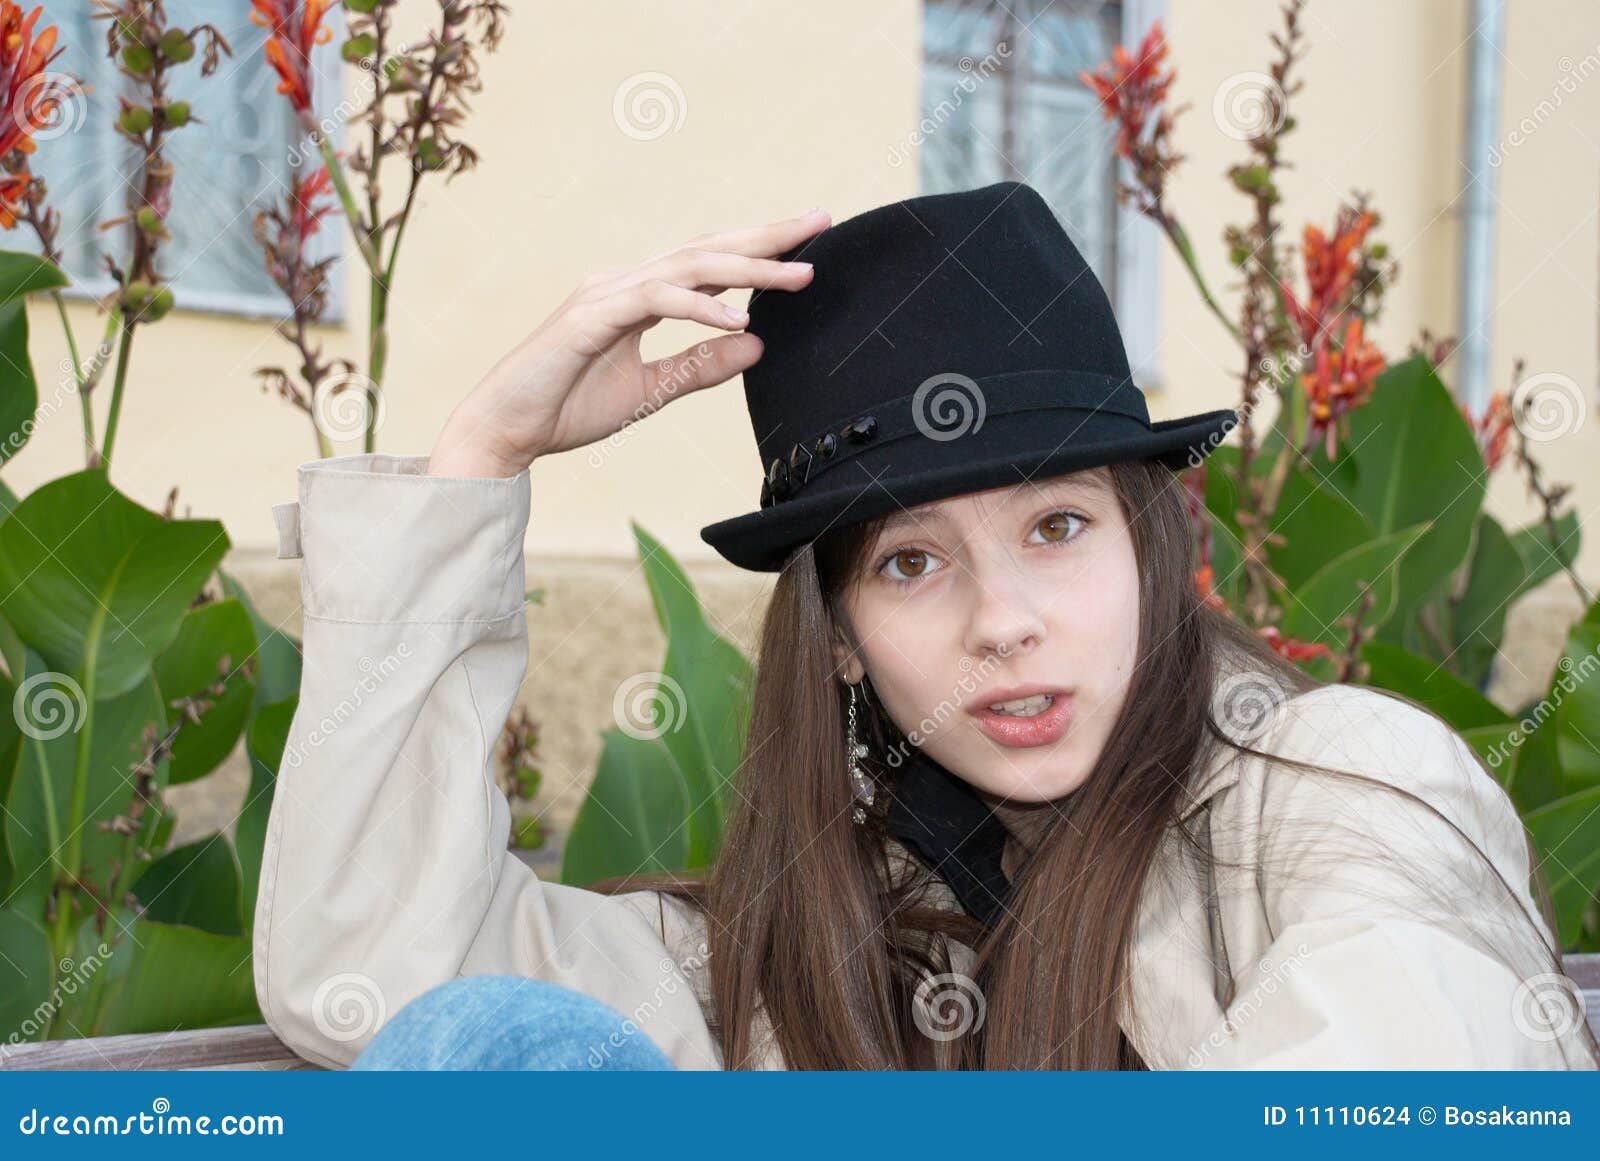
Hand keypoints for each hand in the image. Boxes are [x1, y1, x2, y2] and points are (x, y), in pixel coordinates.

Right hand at [427, 208, 829, 476]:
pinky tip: (736, 318)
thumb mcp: (650, 392)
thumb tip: (756, 344)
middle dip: (766, 238)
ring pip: (689, 267)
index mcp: (638, 297)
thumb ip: (698, 367)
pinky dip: (699, 306)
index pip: (709, 264)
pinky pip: (655, 302)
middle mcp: (624, 284)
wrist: (505, 431)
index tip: (808, 245)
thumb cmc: (566, 409)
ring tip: (797, 275)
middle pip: (707, 250)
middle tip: (820, 222)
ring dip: (747, 270)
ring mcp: (605, 295)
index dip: (758, 252)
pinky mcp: (590, 318)